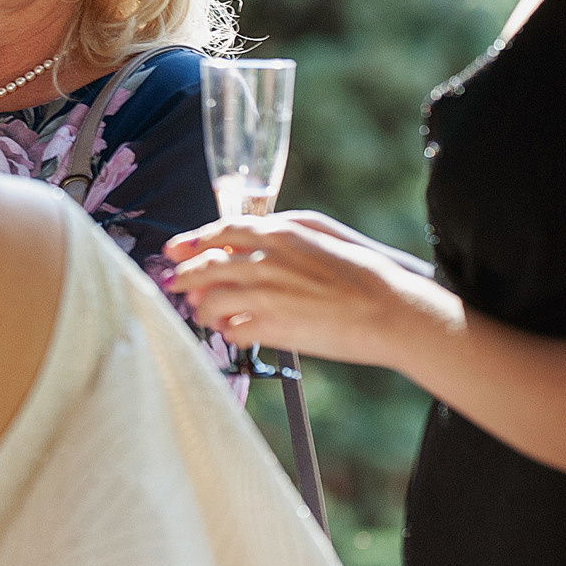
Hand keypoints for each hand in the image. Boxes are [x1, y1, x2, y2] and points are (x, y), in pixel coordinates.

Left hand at [163, 211, 460, 369]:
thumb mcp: (322, 234)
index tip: (173, 249)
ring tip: (206, 315)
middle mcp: (262, 260)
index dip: (191, 241)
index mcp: (276, 233)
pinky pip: (232, 330)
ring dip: (203, 310)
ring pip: (210, 301)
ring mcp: (262, 294)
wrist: (392, 310)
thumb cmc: (365, 272)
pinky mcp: (269, 327)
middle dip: (183, 277)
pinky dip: (229, 332)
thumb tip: (249, 240)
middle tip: (175, 285)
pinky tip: (236, 333)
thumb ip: (280, 233)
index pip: (218, 232)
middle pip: (204, 267)